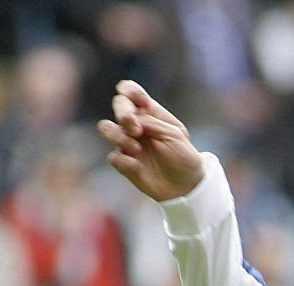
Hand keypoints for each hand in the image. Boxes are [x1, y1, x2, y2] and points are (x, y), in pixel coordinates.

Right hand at [97, 80, 204, 201]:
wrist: (186, 186)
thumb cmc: (183, 156)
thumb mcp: (174, 135)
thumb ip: (152, 123)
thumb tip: (131, 121)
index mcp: (150, 112)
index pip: (130, 91)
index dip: (129, 90)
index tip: (139, 101)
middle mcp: (135, 124)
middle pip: (118, 104)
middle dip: (123, 113)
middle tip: (135, 129)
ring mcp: (127, 142)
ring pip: (107, 128)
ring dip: (118, 136)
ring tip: (136, 149)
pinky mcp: (124, 162)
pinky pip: (113, 157)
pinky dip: (124, 161)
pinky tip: (138, 167)